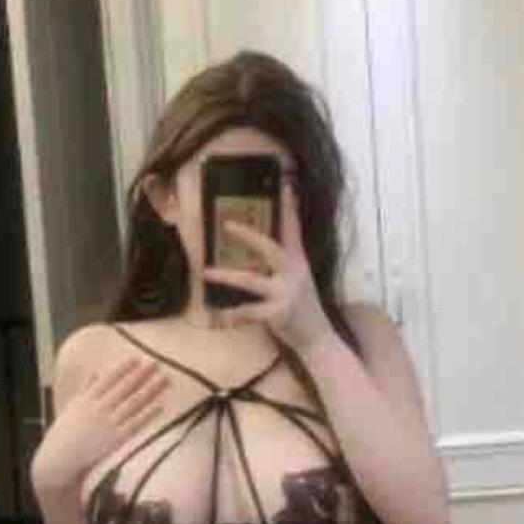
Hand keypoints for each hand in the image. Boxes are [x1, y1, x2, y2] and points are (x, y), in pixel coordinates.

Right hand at [36, 355, 169, 487]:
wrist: (59, 458)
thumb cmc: (65, 433)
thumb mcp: (72, 407)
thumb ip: (85, 389)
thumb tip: (96, 373)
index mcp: (87, 399)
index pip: (109, 379)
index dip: (124, 368)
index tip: (137, 358)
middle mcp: (98, 408)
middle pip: (124, 388)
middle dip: (141, 375)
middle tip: (156, 363)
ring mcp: (108, 424)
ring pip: (133, 403)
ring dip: (150, 390)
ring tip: (164, 380)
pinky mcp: (115, 440)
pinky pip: (135, 424)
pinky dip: (148, 414)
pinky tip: (160, 406)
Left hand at [202, 189, 333, 352]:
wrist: (317, 338)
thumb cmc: (301, 307)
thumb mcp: (297, 280)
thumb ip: (280, 264)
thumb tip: (257, 248)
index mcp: (298, 262)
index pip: (293, 230)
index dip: (289, 208)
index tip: (286, 185)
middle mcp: (294, 273)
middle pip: (270, 248)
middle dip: (248, 236)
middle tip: (227, 225)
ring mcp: (286, 293)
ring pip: (251, 281)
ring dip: (226, 276)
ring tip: (206, 272)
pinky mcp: (278, 313)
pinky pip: (248, 312)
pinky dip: (231, 315)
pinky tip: (217, 315)